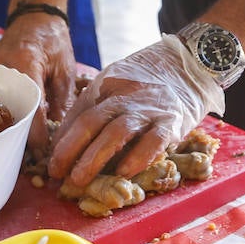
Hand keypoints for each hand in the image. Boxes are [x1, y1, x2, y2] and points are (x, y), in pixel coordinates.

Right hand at [0, 14, 74, 156]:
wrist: (33, 18)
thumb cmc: (53, 41)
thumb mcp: (66, 68)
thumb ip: (64, 100)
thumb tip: (62, 134)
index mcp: (25, 65)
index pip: (30, 109)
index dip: (37, 136)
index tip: (45, 156)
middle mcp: (0, 70)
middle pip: (5, 114)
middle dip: (17, 140)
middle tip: (29, 163)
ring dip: (4, 132)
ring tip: (16, 153)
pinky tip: (4, 135)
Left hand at [48, 36, 224, 188]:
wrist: (192, 64)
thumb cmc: (150, 81)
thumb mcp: (118, 84)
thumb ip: (98, 106)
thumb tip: (70, 140)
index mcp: (107, 86)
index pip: (79, 113)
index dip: (62, 139)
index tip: (52, 161)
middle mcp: (125, 96)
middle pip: (91, 122)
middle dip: (70, 150)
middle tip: (57, 174)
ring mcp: (149, 109)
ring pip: (116, 132)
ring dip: (95, 158)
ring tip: (79, 179)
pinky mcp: (172, 121)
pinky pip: (153, 141)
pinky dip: (137, 157)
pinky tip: (123, 173)